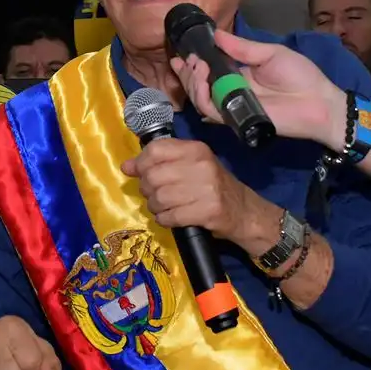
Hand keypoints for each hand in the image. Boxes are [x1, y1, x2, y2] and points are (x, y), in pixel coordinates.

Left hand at [121, 139, 279, 251]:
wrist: (243, 211)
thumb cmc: (213, 185)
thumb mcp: (190, 166)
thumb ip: (160, 162)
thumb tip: (127, 166)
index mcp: (196, 150)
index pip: (156, 150)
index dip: (141, 163)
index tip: (138, 172)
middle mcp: (201, 166)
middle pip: (153, 176)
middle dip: (147, 189)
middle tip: (154, 194)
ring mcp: (206, 189)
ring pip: (159, 198)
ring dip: (155, 206)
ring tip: (164, 207)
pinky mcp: (206, 211)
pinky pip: (170, 216)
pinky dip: (165, 219)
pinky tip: (171, 217)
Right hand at [170, 30, 347, 149]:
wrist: (318, 101)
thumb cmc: (300, 75)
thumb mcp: (270, 53)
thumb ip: (242, 47)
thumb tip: (216, 34)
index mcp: (239, 74)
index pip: (209, 70)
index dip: (194, 63)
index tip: (184, 52)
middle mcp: (232, 91)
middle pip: (199, 85)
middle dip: (188, 72)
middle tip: (188, 60)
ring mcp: (233, 106)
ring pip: (201, 98)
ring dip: (192, 82)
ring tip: (198, 67)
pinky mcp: (236, 119)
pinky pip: (212, 111)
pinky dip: (202, 96)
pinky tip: (204, 81)